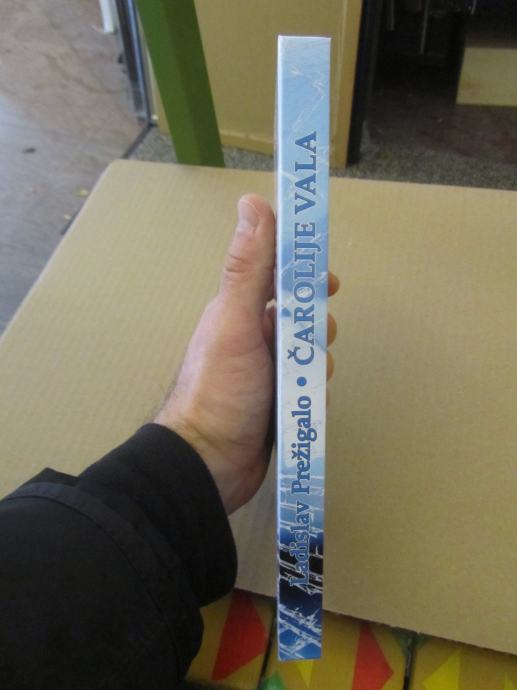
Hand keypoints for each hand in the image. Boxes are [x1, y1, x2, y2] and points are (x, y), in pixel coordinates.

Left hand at [155, 194, 338, 513]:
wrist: (208, 463)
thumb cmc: (220, 388)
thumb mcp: (235, 321)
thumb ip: (248, 267)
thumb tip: (252, 201)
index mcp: (239, 312)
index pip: (274, 275)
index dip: (302, 269)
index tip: (327, 277)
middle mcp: (252, 338)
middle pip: (298, 315)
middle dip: (316, 321)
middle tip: (320, 332)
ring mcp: (266, 373)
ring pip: (308, 352)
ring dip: (317, 358)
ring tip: (309, 375)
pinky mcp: (278, 403)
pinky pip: (308, 386)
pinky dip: (314, 388)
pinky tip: (308, 400)